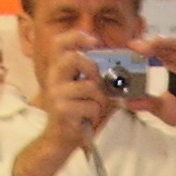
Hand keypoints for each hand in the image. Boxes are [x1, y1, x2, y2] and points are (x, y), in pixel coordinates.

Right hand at [38, 34, 111, 154]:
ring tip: (93, 108)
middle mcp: (53, 79)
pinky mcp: (63, 110)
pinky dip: (96, 113)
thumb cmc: (77, 112)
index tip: (94, 41)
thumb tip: (122, 68)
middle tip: (98, 81)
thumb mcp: (84, 90)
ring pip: (90, 87)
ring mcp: (56, 94)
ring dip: (99, 99)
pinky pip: (91, 106)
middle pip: (74, 58)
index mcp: (58, 70)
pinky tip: (87, 118)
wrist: (60, 139)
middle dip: (93, 69)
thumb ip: (96, 76)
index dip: (76, 37)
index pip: (60, 44)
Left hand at [131, 33, 175, 142]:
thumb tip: (126, 102)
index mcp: (175, 65)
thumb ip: (146, 103)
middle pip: (172, 45)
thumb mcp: (160, 109)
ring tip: (156, 43)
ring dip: (172, 45)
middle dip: (157, 43)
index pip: (160, 49)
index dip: (147, 45)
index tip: (133, 46)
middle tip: (141, 47)